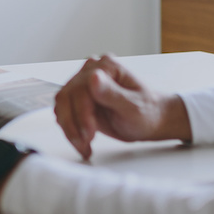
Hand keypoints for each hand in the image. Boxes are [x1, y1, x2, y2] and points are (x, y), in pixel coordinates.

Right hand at [55, 55, 191, 159]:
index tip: (89, 133)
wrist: (151, 121)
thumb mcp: (133, 106)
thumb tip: (93, 78)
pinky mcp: (79, 98)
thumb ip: (112, 93)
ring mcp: (84, 84)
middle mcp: (92, 71)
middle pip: (67, 97)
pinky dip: (69, 129)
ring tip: (84, 146)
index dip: (82, 113)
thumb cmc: (148, 113)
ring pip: (62, 105)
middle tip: (85, 144)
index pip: (82, 88)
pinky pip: (64, 112)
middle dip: (73, 124)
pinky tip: (82, 141)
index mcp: (107, 67)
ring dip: (69, 128)